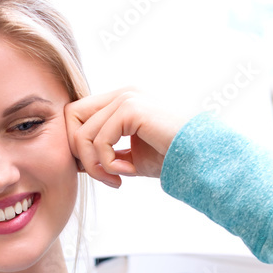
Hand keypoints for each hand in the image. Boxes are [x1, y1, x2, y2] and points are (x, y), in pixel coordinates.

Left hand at [64, 88, 186, 187]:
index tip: (96, 170)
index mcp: (120, 100)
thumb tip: (76, 157)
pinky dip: (109, 163)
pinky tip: (130, 171)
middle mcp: (122, 94)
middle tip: (103, 177)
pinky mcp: (131, 108)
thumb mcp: (129, 153)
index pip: (76, 114)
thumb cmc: (169, 158)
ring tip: (117, 178)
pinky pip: (99, 141)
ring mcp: (127, 97)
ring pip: (83, 134)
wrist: (201, 158)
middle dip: (80, 153)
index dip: (77, 144)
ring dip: (96, 165)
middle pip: (71, 118)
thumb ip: (104, 149)